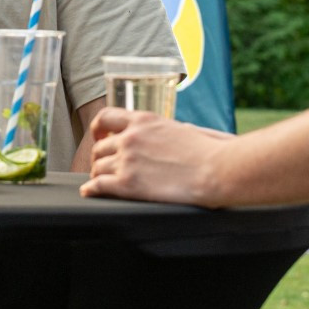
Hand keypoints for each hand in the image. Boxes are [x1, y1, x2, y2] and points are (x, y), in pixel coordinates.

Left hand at [79, 108, 234, 204]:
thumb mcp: (184, 128)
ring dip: (98, 175)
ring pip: (97, 167)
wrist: (217, 170)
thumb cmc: (209, 152)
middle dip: (99, 157)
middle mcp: (130, 137)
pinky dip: (91, 189)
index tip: (99, 136)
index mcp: (144, 120)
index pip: (106, 117)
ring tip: (102, 182)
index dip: (98, 129)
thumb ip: (168, 130)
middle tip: (103, 166)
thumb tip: (177, 131)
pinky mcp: (128, 183)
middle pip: (99, 147)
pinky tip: (90, 192)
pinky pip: (98, 185)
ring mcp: (127, 160)